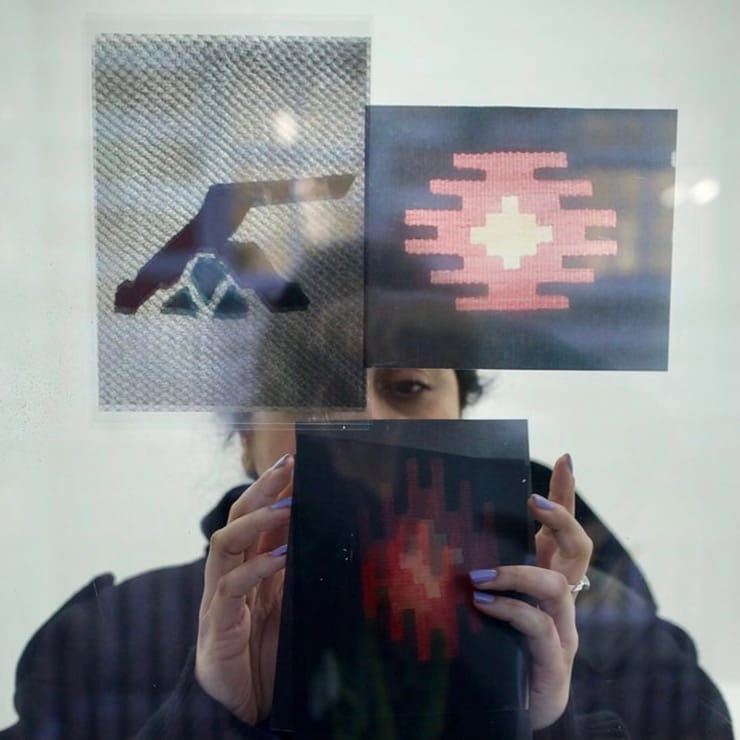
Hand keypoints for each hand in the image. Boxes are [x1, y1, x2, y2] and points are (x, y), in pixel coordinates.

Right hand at [195, 454, 293, 723]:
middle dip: (261, 490)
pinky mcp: (217, 626)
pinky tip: (281, 558)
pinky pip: (230, 588)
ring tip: (289, 505)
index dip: (269, 489)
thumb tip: (323, 536)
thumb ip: (296, 572)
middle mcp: (230, 576)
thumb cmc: (270, 655)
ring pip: (225, 543)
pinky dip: (256, 569)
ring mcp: (219, 599)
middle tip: (286, 466)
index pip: (253, 518)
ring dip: (258, 520)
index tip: (292, 462)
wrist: (248, 707)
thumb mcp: (289, 604)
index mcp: (247, 569)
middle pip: (236, 519)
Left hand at [470, 454, 592, 729]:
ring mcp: (562, 632)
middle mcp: (561, 602)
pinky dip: (511, 610)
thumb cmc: (497, 652)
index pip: (562, 532)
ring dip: (518, 572)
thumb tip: (433, 535)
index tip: (565, 458)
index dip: (566, 495)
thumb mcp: (487, 603)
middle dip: (561, 517)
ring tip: (480, 575)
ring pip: (557, 586)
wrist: (509, 714)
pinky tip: (482, 604)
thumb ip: (476, 573)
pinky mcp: (552, 662)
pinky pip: (538, 627)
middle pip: (578, 549)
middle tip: (532, 500)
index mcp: (545, 581)